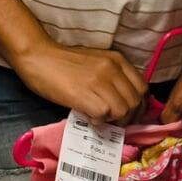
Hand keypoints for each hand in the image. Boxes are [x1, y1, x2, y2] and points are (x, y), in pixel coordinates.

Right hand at [14, 41, 146, 124]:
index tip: (129, 115)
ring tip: (99, 119)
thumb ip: (112, 78)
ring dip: (114, 121)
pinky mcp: (86, 94)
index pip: (143, 88)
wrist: (39, 57)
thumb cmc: (64, 62)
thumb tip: (123, 102)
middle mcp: (113, 69)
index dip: (139, 106)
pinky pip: (104, 115)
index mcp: (118, 60)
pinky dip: (99, 122)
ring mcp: (101, 81)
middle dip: (128, 117)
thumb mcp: (97, 63)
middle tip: (114, 122)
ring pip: (123, 111)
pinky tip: (88, 117)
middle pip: (135, 102)